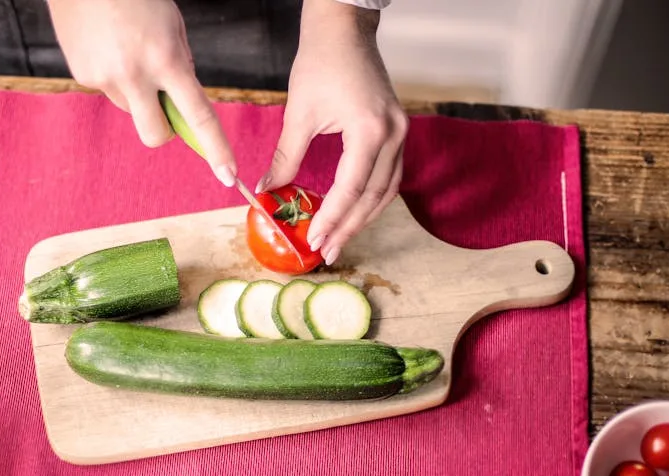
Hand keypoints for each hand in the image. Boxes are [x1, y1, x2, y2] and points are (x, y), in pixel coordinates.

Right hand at [47, 0, 237, 185]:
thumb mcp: (172, 25)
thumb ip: (180, 66)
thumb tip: (181, 104)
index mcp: (164, 60)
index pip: (198, 116)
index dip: (215, 148)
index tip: (228, 175)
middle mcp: (134, 75)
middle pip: (156, 135)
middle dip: (165, 130)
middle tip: (165, 103)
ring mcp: (104, 78)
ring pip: (131, 109)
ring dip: (137, 93)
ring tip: (128, 50)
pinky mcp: (83, 75)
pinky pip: (109, 90)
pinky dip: (114, 75)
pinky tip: (108, 46)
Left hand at [256, 0, 406, 264]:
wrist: (344, 30)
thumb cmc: (321, 63)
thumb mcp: (299, 114)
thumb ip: (286, 159)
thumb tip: (266, 193)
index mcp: (369, 130)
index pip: (351, 188)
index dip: (332, 218)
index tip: (313, 241)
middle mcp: (393, 135)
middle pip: (374, 197)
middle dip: (349, 227)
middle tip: (326, 252)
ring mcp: (401, 134)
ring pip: (387, 191)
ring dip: (363, 218)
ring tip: (339, 240)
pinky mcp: (398, 132)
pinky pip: (389, 176)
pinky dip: (372, 199)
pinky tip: (353, 213)